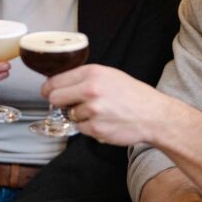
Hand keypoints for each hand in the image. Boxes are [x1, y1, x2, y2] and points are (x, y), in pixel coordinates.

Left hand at [42, 65, 170, 145]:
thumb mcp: (109, 75)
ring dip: (79, 116)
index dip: (49, 88)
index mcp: (92, 73)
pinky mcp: (96, 128)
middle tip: (70, 105)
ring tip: (99, 112)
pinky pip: (80, 129)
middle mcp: (91, 89)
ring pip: (69, 115)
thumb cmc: (133, 95)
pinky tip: (104, 121)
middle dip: (60, 103)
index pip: (55, 80)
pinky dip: (89, 127)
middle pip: (55, 98)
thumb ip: (84, 78)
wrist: (153, 115)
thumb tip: (58, 84)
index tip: (48, 92)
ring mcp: (93, 110)